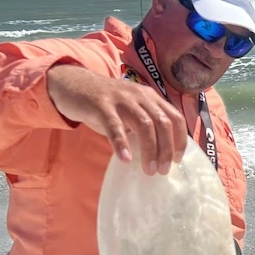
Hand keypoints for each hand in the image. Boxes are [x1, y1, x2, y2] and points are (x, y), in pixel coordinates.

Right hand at [47, 64, 187, 174]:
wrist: (74, 84)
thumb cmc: (106, 104)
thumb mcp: (132, 110)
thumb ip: (146, 125)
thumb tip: (160, 155)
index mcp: (151, 98)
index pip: (175, 117)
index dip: (180, 140)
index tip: (177, 160)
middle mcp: (140, 96)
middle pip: (162, 123)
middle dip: (167, 149)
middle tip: (163, 170)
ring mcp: (121, 99)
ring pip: (144, 125)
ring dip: (150, 150)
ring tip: (149, 170)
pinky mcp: (101, 105)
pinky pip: (114, 125)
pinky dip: (122, 143)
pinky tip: (125, 159)